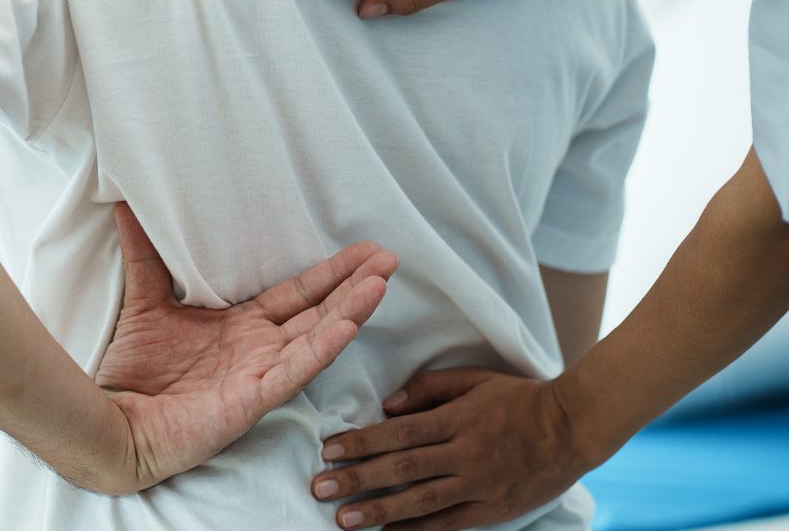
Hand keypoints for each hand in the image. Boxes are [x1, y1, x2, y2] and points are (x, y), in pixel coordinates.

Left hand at [93, 203, 398, 492]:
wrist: (111, 419)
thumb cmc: (131, 370)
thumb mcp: (144, 300)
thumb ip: (144, 256)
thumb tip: (123, 205)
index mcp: (241, 327)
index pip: (295, 294)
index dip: (329, 272)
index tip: (363, 249)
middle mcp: (258, 349)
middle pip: (317, 311)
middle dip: (353, 285)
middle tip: (388, 258)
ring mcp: (259, 375)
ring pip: (315, 338)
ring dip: (349, 311)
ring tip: (380, 284)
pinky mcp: (251, 399)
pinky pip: (293, 371)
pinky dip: (322, 348)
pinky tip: (349, 325)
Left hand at [311, 368, 600, 529]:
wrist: (575, 426)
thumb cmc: (518, 398)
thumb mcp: (474, 379)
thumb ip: (429, 387)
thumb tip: (388, 404)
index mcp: (458, 419)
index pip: (399, 433)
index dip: (361, 442)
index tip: (328, 451)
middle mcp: (467, 453)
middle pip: (403, 468)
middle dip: (357, 479)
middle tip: (320, 488)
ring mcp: (481, 484)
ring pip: (422, 501)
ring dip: (379, 512)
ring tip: (343, 520)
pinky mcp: (495, 509)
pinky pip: (450, 523)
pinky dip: (418, 530)